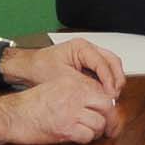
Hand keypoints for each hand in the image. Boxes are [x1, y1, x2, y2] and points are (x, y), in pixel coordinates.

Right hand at [0, 70, 116, 144]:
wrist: (11, 115)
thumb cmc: (30, 104)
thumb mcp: (56, 88)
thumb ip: (78, 93)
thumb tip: (101, 104)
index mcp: (73, 82)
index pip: (102, 92)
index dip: (109, 106)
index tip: (109, 114)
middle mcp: (75, 94)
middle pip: (107, 107)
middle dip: (111, 120)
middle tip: (109, 129)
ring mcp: (71, 111)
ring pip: (99, 123)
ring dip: (96, 131)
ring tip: (86, 132)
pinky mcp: (65, 128)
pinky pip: (87, 136)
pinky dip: (85, 139)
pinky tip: (76, 137)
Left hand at [7, 37, 124, 94]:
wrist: (27, 68)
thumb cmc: (40, 68)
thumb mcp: (62, 78)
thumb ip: (84, 84)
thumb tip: (101, 94)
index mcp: (81, 47)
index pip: (103, 62)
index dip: (109, 80)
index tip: (110, 94)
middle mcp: (87, 49)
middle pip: (112, 61)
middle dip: (116, 79)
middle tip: (114, 96)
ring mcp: (88, 56)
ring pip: (110, 66)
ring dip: (113, 81)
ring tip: (111, 97)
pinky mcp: (87, 65)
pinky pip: (103, 72)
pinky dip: (106, 83)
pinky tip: (104, 95)